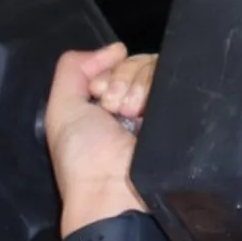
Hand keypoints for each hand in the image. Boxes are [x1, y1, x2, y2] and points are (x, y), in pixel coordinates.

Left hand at [44, 43, 158, 237]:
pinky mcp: (180, 113)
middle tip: (112, 110)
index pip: (116, 65)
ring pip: (155, 66)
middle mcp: (134, 106)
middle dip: (120, 79)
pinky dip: (154, 86)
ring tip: (129, 115)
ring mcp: (159, 110)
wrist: (114, 192)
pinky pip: (175, 76)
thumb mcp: (60, 110)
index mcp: (105, 107)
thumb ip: (71, 69)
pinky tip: (143, 112)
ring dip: (136, 85)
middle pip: (136, 62)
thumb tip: (116, 48)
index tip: (96, 96)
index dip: (104, 73)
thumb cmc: (83, 158)